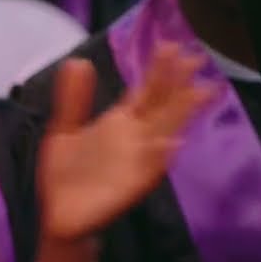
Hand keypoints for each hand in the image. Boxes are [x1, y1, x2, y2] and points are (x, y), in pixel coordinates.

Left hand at [37, 44, 212, 242]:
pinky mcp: (134, 184)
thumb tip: (79, 60)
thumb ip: (74, 98)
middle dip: (179, 84)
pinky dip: (162, 155)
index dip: (160, 70)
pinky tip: (173, 141)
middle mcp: (137, 137)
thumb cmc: (66, 176)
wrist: (60, 216)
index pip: (147, 91)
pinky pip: (153, 168)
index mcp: (122, 122)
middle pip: (163, 106)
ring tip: (200, 92)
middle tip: (197, 58)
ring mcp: (139, 160)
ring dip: (183, 114)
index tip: (173, 45)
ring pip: (166, 131)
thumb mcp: (63, 129)